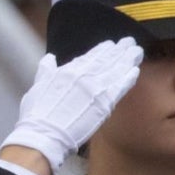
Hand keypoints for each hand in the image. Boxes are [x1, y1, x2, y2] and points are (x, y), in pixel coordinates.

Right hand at [0, 37, 142, 173]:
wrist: (44, 132)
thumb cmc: (37, 113)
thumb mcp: (37, 85)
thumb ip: (46, 70)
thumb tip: (49, 58)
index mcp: (69, 70)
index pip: (90, 56)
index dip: (102, 49)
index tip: (110, 44)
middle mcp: (85, 75)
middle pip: (106, 59)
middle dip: (119, 50)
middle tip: (129, 42)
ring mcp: (96, 88)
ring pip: (116, 69)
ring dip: (128, 59)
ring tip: (137, 51)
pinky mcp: (106, 103)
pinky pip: (121, 86)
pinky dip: (128, 77)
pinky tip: (135, 70)